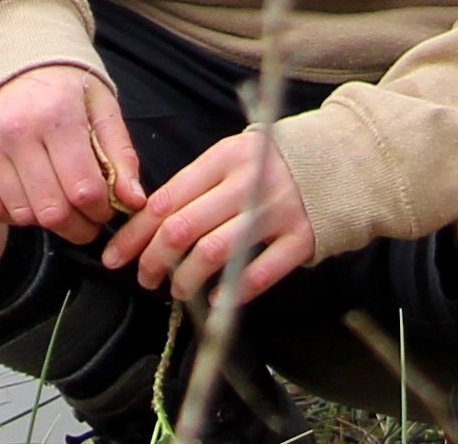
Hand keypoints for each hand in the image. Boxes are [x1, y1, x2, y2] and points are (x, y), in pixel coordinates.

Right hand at [0, 60, 145, 241]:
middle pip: (52, 211)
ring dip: (46, 222)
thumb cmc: (61, 82)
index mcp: (57, 113)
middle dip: (78, 227)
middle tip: (86, 219)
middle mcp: (17, 129)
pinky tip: (28, 196)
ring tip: (58, 202)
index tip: (105, 207)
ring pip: (22, 214)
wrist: (5, 51)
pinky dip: (12, 215)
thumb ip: (121, 154)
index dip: (101, 210)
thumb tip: (134, 201)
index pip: (84, 190)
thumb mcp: (100, 104)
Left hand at [104, 122, 318, 303]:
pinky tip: (216, 300)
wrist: (340, 162)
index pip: (166, 199)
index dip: (136, 233)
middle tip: (143, 278)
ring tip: (176, 289)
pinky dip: (233, 291)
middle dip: (154, 259)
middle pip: (184, 227)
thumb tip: (147, 223)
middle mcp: (247, 183)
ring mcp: (276, 212)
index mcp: (223, 157)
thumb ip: (196, 185)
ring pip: (214, 251)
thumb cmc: (271, 165)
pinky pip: (260, 272)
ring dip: (186, 278)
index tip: (116, 256)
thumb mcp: (232, 158)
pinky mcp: (301, 239)